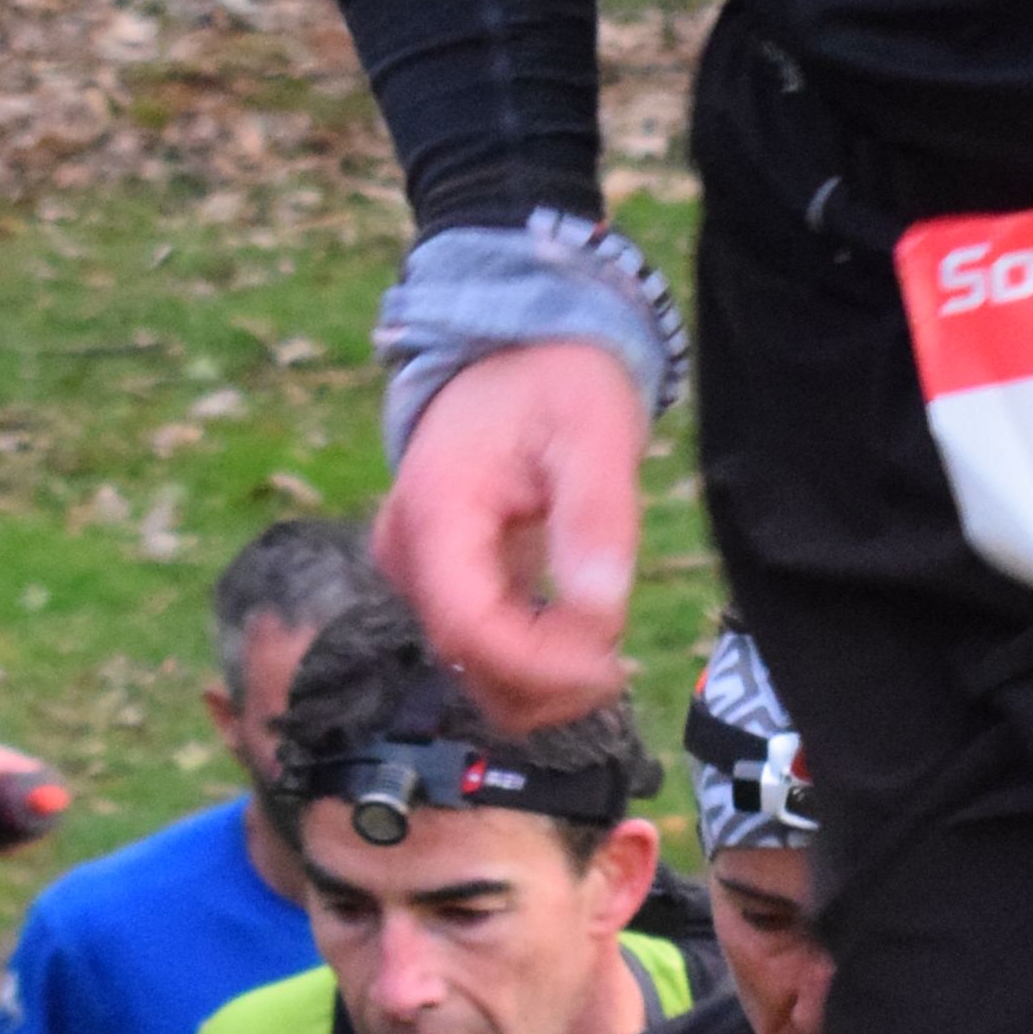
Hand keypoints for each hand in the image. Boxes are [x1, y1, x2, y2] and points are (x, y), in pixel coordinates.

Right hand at [375, 342, 646, 727]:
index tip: (611, 662)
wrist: (517, 352)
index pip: (471, 629)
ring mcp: (418, 574)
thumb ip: (596, 518)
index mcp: (436, 512)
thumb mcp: (596, 430)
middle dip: (552, 680)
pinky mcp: (439, 586)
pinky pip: (481, 653)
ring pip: (475, 673)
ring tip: (605, 637)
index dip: (542, 666)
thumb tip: (602, 614)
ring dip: (546, 681)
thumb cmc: (557, 380)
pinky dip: (534, 664)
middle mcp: (409, 554)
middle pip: (470, 664)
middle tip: (623, 654)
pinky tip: (579, 632)